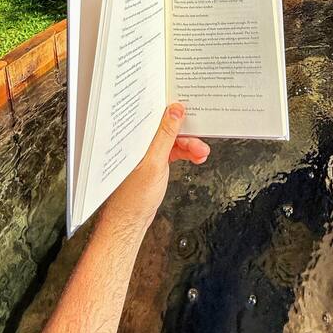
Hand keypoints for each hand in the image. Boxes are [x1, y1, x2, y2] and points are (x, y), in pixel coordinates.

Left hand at [103, 103, 209, 232]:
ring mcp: (149, 152)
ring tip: (202, 153)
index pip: (157, 116)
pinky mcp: (156, 161)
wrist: (131, 221)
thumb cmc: (134, 197)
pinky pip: (175, 151)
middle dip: (188, 134)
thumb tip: (175, 111)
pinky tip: (196, 157)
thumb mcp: (155, 162)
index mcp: (136, 137)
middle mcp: (142, 142)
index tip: (190, 111)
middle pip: (169, 129)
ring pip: (175, 141)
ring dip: (190, 146)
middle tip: (201, 141)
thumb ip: (166, 135)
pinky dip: (187, 154)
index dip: (174, 112)